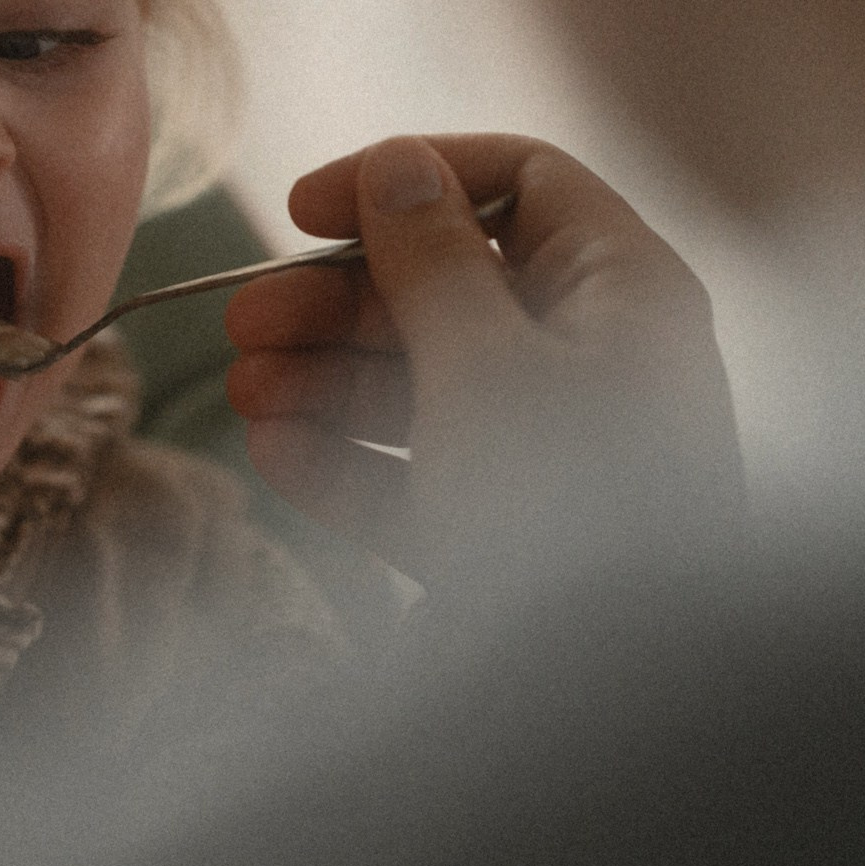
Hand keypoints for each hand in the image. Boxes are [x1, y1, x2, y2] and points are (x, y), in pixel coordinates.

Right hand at [226, 134, 741, 592]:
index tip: (302, 206)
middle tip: (243, 319)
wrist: (616, 701)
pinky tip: (275, 455)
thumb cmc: (568, 507)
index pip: (519, 183)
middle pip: (451, 290)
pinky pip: (420, 478)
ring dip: (326, 380)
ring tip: (242, 390)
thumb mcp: (487, 363)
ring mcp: (553, 454)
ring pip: (424, 386)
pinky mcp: (513, 537)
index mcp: (622, 293)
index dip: (407, 180)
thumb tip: (397, 164)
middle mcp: (595, 361)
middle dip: (339, 301)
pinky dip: (348, 464)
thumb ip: (432, 260)